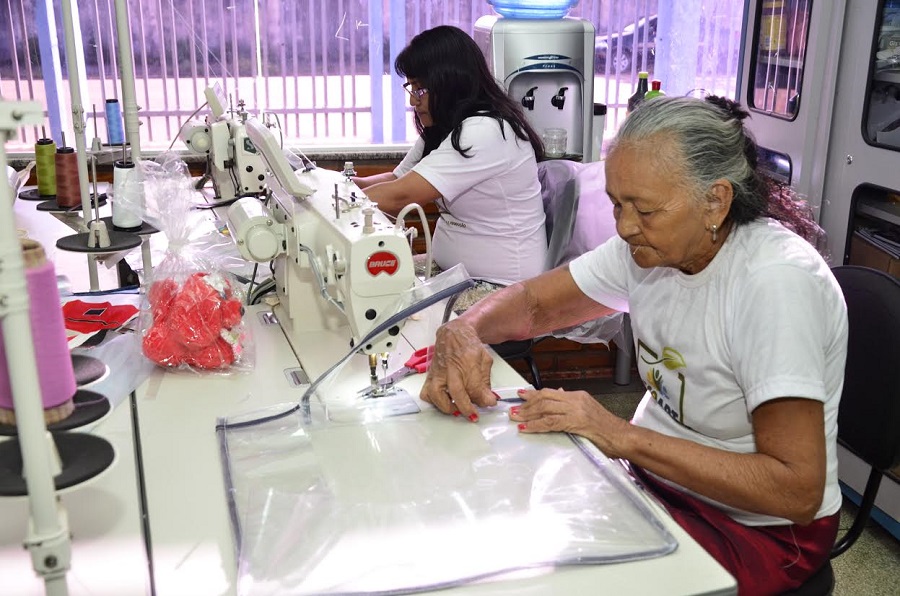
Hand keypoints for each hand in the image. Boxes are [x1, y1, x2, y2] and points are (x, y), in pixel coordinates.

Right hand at [420, 319, 496, 420]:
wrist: (453, 334)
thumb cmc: (469, 346)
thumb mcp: (484, 360)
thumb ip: (486, 381)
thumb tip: (488, 400)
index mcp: (467, 361)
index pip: (475, 385)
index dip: (483, 399)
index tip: (489, 404)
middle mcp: (450, 368)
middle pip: (456, 392)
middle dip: (465, 407)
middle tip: (473, 415)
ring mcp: (438, 372)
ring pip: (436, 394)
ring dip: (447, 407)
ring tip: (457, 410)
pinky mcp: (430, 377)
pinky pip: (426, 393)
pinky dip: (433, 401)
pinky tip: (443, 401)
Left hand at [508, 387, 631, 457]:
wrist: (623, 436)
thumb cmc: (607, 429)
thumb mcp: (589, 412)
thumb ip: (573, 405)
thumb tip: (559, 395)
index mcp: (578, 396)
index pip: (550, 392)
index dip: (533, 394)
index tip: (520, 395)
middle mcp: (576, 400)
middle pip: (544, 398)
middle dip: (526, 404)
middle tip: (513, 409)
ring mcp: (576, 410)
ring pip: (545, 408)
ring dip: (527, 414)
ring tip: (514, 418)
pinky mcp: (576, 423)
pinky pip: (551, 423)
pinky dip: (536, 425)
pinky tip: (526, 428)